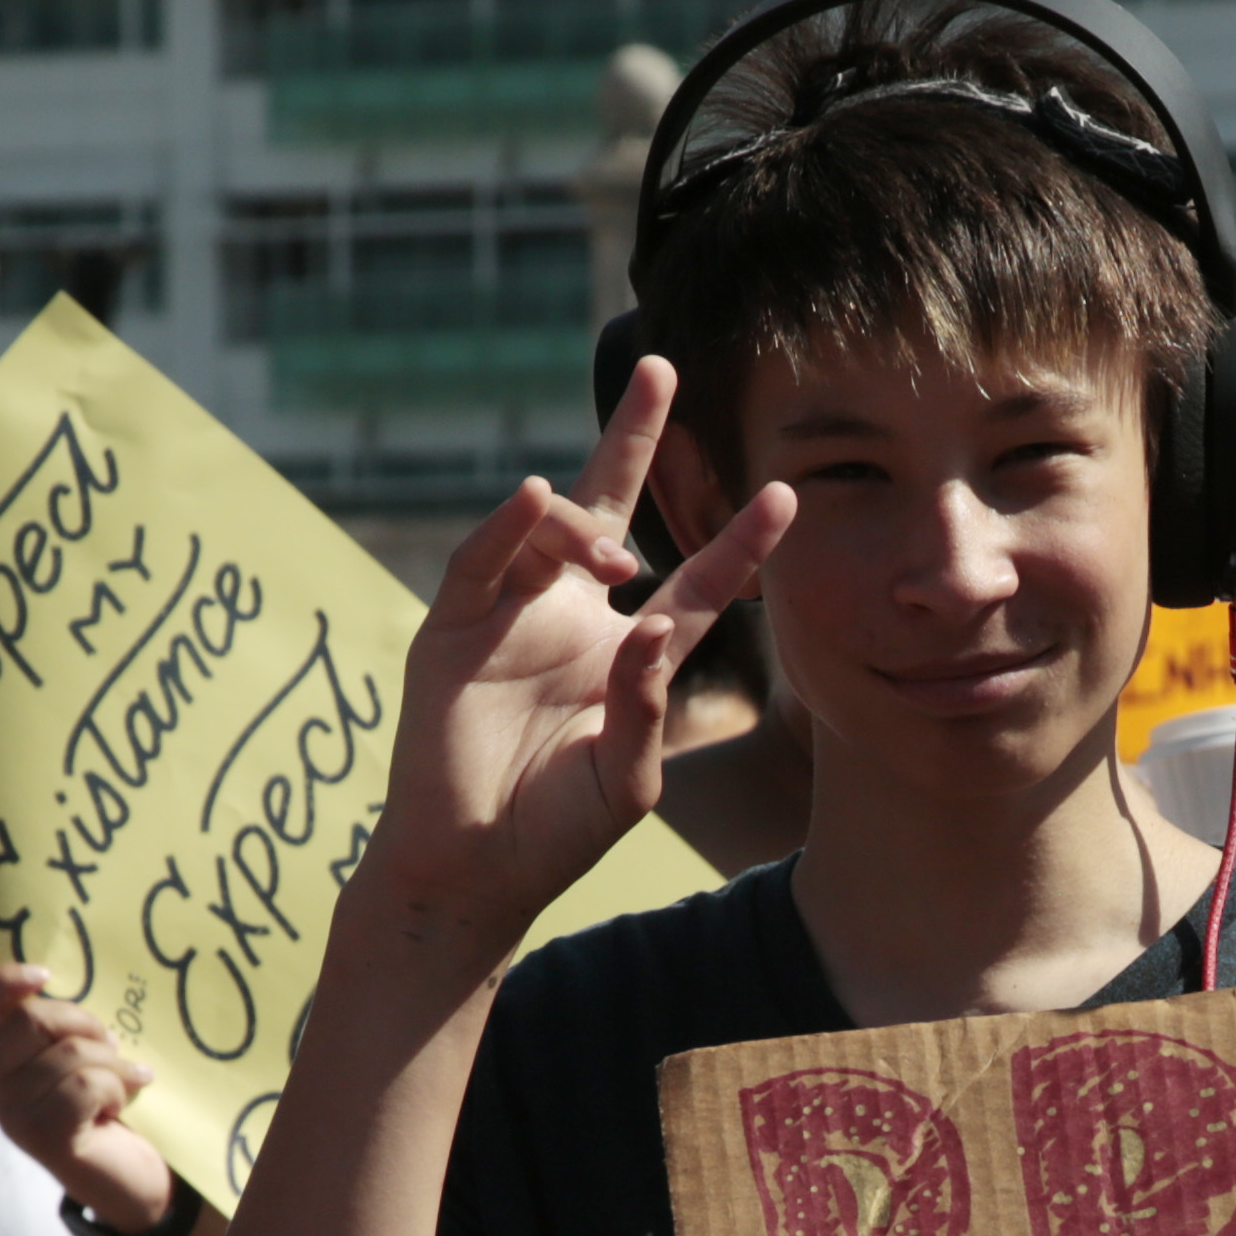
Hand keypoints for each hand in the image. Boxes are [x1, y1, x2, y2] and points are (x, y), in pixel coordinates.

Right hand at [0, 967, 172, 1230]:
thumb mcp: (84, 1058)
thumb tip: (68, 985)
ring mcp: (13, 1113)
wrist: (134, 1179)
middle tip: (113, 1044)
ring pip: (68, 1054)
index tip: (47, 975)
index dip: (5, 982)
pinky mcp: (43, 1136)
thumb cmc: (109, 1109)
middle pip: (31, 1021)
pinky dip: (115, 1089)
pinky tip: (119, 1105)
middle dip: (85, 1024)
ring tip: (125, 1082)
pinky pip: (84, 1086)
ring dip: (112, 1064)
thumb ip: (64, 1028)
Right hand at [355, 358, 793, 971]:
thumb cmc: (561, 827)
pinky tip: (539, 498)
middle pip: (608, 507)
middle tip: (663, 370)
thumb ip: (649, 705)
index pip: (694, 582)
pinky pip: (480, 562)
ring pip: (547, 532)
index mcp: (626, 649)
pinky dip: (507, 528)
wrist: (476, 865)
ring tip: (614, 554)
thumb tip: (657, 627)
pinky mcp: (450, 627)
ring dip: (582, 526)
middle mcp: (570, 615)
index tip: (785, 494)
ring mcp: (508, 615)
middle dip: (632, 438)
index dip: (736, 541)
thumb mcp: (629, 773)